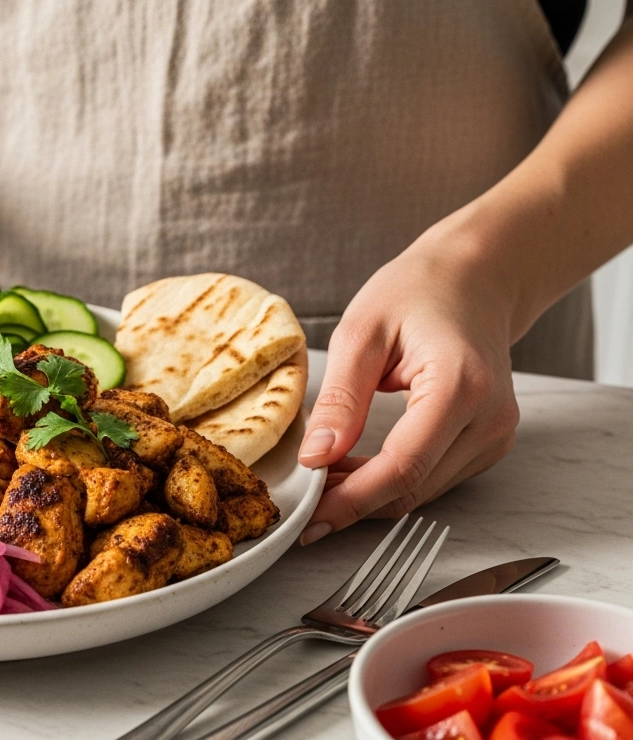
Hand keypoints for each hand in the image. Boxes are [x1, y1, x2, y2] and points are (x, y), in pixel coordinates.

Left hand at [296, 231, 521, 543]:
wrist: (474, 278)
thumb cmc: (419, 291)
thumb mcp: (361, 334)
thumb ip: (340, 399)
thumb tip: (315, 458)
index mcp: (460, 387)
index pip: (402, 467)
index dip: (351, 500)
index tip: (309, 519)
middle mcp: (490, 419)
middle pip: (413, 488)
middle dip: (352, 501)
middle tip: (301, 499)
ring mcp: (496, 435)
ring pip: (422, 492)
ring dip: (369, 494)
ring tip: (321, 476)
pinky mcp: (489, 442)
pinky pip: (433, 478)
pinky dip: (390, 480)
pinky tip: (353, 467)